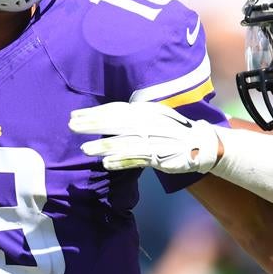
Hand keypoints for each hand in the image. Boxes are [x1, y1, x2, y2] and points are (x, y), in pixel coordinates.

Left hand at [69, 101, 220, 172]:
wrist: (201, 143)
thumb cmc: (173, 130)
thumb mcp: (153, 116)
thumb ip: (132, 117)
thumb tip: (106, 118)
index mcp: (145, 111)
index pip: (115, 110)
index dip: (94, 112)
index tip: (75, 114)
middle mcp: (148, 123)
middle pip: (115, 122)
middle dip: (92, 124)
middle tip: (71, 126)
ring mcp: (153, 140)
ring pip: (123, 142)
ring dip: (103, 145)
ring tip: (85, 149)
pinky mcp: (159, 157)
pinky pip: (137, 159)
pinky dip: (122, 161)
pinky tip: (106, 163)